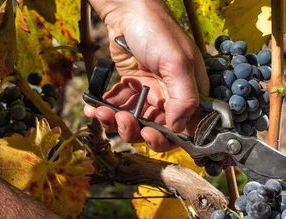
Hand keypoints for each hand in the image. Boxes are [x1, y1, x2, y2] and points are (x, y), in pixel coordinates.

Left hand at [84, 0, 208, 150]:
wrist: (127, 10)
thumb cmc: (157, 32)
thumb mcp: (176, 63)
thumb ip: (184, 97)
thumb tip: (179, 129)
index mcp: (190, 94)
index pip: (187, 129)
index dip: (170, 138)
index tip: (152, 132)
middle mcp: (171, 99)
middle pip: (159, 132)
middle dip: (140, 132)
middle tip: (127, 121)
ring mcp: (149, 96)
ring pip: (136, 125)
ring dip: (119, 124)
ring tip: (105, 113)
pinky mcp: (129, 90)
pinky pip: (118, 111)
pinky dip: (104, 114)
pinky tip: (94, 109)